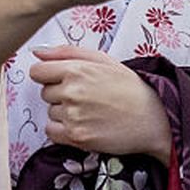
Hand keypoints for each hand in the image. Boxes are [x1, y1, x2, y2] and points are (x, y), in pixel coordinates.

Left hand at [29, 47, 171, 158]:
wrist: (152, 117)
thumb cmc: (129, 87)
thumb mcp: (102, 59)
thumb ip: (66, 52)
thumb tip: (38, 53)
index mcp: (76, 69)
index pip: (37, 72)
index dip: (48, 75)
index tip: (59, 79)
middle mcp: (72, 92)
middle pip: (45, 93)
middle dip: (59, 93)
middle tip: (84, 95)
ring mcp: (73, 116)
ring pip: (51, 112)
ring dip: (63, 112)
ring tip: (88, 110)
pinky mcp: (77, 137)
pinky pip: (51, 131)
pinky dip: (62, 130)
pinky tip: (81, 124)